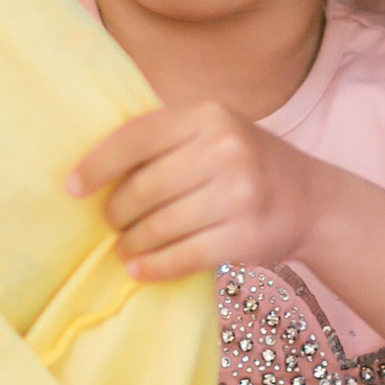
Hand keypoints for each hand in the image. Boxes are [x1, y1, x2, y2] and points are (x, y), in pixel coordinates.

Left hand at [67, 101, 327, 280]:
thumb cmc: (244, 164)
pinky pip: (184, 256)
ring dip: (132, 243)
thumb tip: (92, 170)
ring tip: (125, 247)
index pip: (137, 137)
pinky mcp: (247, 237)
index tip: (72, 187)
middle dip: (117, 212)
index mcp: (208, 115)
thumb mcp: (213, 132)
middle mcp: (226, 149)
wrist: (312, 200)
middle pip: (144, 187)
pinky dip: (154, 266)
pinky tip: (139, 269)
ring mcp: (240, 194)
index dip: (98, 164)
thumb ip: (164, 140)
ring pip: (160, 225)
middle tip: (111, 223)